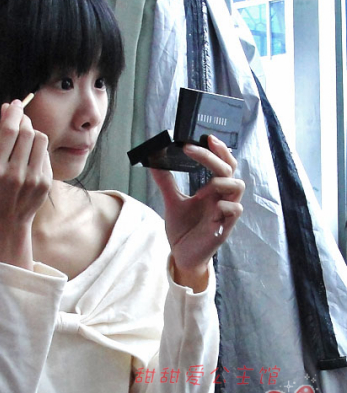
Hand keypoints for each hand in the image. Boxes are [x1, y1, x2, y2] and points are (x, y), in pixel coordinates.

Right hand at [0, 100, 51, 268]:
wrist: (7, 220)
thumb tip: (9, 108)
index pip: (9, 130)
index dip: (14, 113)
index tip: (15, 104)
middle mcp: (14, 173)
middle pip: (27, 132)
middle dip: (24, 121)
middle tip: (20, 121)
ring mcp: (32, 180)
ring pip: (40, 139)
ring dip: (33, 134)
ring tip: (25, 141)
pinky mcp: (45, 183)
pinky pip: (45, 154)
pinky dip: (39, 150)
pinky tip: (30, 159)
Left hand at [151, 135, 244, 290]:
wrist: (182, 255)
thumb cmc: (184, 229)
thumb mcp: (173, 202)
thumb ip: (166, 183)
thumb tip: (154, 161)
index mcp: (212, 189)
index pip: (222, 163)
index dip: (218, 150)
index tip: (206, 137)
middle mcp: (221, 197)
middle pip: (230, 169)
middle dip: (214, 157)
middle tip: (195, 149)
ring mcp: (225, 212)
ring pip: (238, 187)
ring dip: (224, 180)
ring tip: (208, 183)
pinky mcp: (224, 227)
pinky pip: (234, 210)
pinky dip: (225, 204)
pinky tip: (213, 206)